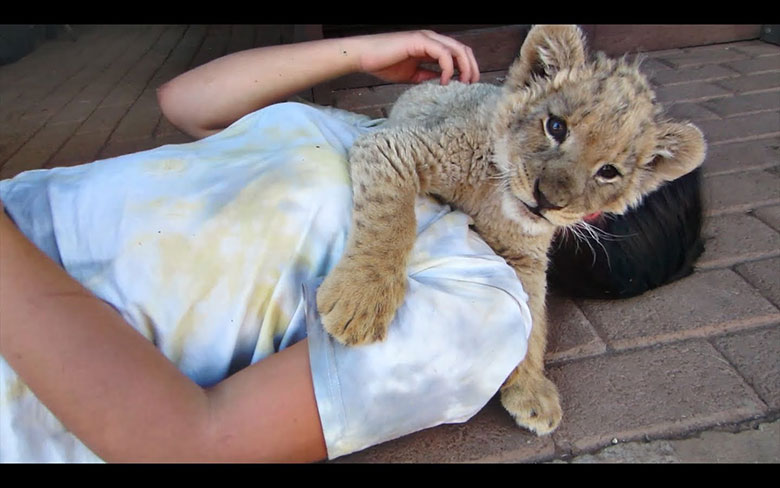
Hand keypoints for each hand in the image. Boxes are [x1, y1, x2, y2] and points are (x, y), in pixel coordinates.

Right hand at [354, 30, 479, 84]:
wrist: (364, 57)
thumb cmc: (384, 63)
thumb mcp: (412, 75)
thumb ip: (428, 76)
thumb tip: (442, 84)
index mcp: (432, 46)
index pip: (458, 53)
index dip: (468, 68)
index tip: (468, 86)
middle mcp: (432, 39)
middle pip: (463, 49)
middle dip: (472, 67)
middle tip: (472, 85)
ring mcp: (427, 38)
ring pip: (457, 49)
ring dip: (464, 67)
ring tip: (462, 83)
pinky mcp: (420, 41)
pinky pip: (442, 54)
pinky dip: (448, 68)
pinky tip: (444, 81)